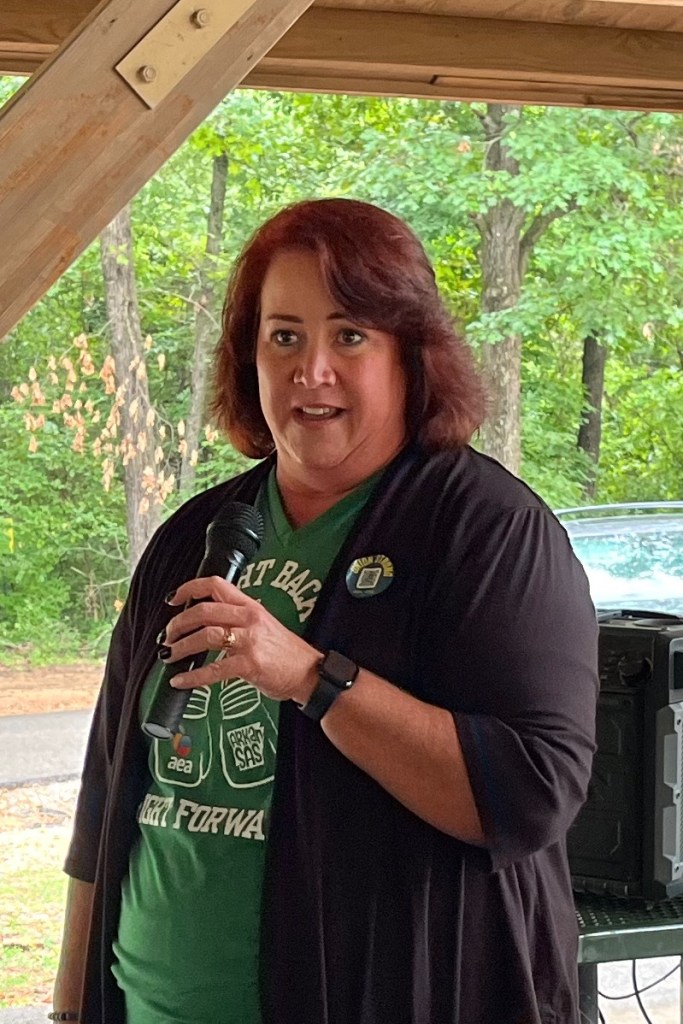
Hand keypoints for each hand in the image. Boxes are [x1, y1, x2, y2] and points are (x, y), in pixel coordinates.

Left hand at [161, 576, 319, 704]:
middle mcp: (249, 619)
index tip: (172, 599)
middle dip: (178, 623)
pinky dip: (193, 677)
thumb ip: (236, 618)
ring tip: (169, 655)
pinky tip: (180, 681)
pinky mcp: (250, 665)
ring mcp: (250, 641)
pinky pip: (214, 669)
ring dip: (181, 647)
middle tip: (167, 636)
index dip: (189, 588)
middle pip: (204, 611)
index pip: (216, 585)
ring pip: (206, 636)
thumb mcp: (262, 624)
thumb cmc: (283, 650)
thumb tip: (202, 621)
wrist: (308, 672)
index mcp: (250, 606)